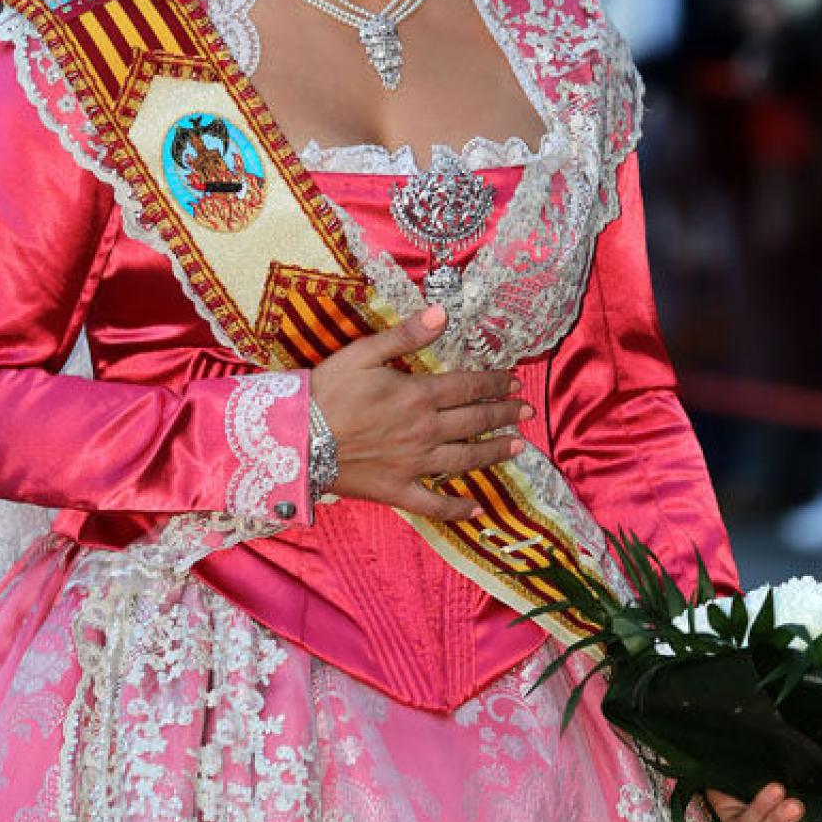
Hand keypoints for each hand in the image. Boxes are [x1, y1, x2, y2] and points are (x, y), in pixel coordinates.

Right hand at [309, 303, 529, 521]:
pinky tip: (476, 509)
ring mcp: (414, 464)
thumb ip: (404, 335)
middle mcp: (424, 431)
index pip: (468, 386)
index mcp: (418, 395)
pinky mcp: (397, 490)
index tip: (513, 381)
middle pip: (475, 421)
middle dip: (504, 413)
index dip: (494, 383)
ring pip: (465, 460)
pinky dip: (456, 508)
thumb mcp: (362, 353)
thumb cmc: (326, 392)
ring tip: (518, 447)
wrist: (296, 438)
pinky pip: (433, 504)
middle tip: (526, 410)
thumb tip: (441, 313)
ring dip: (494, 452)